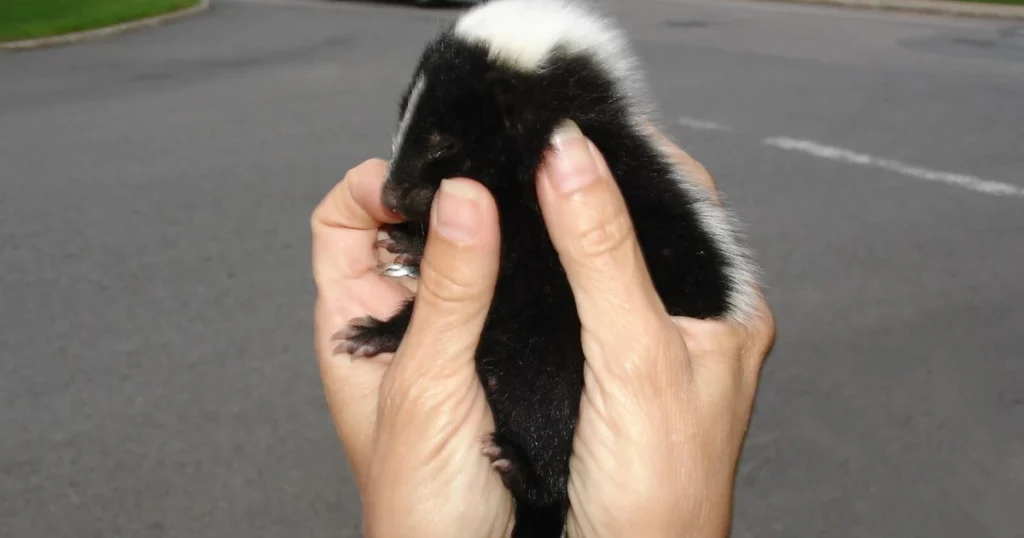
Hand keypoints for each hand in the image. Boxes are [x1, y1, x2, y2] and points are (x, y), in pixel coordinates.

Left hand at [311, 160, 512, 537]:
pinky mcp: (491, 360)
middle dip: (445, 199)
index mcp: (352, 325)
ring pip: (461, 262)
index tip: (428, 173)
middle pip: (405, 230)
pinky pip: (501, 298)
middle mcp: (396, 326)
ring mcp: (446, 342)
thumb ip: (450, 295)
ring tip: (526, 213)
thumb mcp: (428, 386)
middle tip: (491, 180)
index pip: (341, 220)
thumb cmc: (418, 509)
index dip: (374, 185)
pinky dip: (520, 275)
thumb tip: (465, 202)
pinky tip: (547, 266)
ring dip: (490, 236)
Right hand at [535, 122, 775, 537]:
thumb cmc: (659, 489)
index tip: (573, 119)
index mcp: (728, 307)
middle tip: (535, 151)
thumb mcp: (633, 353)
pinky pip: (590, 302)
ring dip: (572, 228)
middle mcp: (698, 321)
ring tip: (521, 193)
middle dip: (593, 184)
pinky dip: (558, 275)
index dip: (631, 150)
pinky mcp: (620, 376)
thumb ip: (604, 255)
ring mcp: (658, 348)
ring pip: (615, 262)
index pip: (685, 195)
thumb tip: (570, 158)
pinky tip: (525, 266)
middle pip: (647, 223)